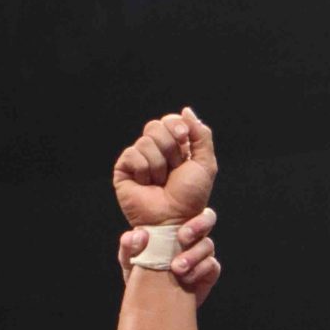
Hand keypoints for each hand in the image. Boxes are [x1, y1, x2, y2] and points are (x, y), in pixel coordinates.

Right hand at [113, 107, 216, 227]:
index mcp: (173, 146)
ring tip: (160, 183)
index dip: (177, 127)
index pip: (169, 120)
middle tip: (173, 170)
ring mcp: (138, 160)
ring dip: (159, 165)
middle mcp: (154, 151)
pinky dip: (144, 171)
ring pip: (145, 141)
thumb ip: (201, 134)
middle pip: (155, 126)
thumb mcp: (205, 164)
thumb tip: (186, 110)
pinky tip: (146, 185)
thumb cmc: (190, 198)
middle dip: (169, 149)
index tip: (184, 141)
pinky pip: (132, 154)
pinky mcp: (124, 170)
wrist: (174, 220)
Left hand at [119, 204, 221, 302]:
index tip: (179, 231)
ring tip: (177, 268)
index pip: (187, 209)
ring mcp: (201, 255)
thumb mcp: (130, 260)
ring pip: (208, 244)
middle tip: (182, 238)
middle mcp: (191, 237)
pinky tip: (186, 279)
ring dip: (194, 254)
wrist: (151, 304)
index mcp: (173, 228)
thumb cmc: (141, 276)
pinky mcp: (208, 273)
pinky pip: (212, 266)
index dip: (188, 214)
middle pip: (207, 218)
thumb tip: (138, 235)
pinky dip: (200, 270)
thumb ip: (129, 246)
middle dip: (198, 226)